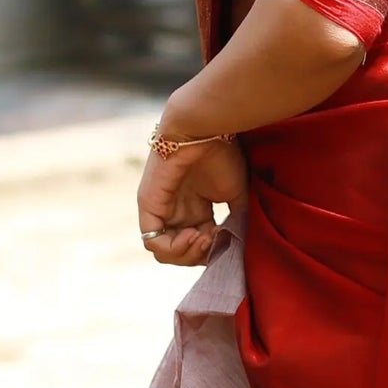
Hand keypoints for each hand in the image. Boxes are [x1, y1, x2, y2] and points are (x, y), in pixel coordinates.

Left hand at [137, 136, 247, 265]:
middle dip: (200, 256)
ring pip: (165, 253)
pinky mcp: (148, 207)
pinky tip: (193, 234)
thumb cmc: (221, 155)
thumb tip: (238, 248)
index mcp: (194, 209)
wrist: (204, 130)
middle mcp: (175, 212)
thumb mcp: (236, 196)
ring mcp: (160, 210)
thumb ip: (237, 222)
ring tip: (204, 238)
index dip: (212, 251)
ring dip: (188, 255)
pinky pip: (153, 242)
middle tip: (214, 242)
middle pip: (181, 254)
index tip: (227, 237)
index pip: (198, 246)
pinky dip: (175, 248)